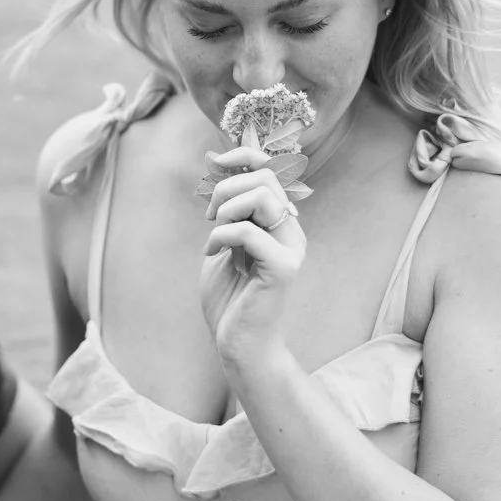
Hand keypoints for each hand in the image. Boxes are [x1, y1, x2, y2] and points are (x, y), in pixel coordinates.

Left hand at [200, 147, 306, 366]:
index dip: (243, 157)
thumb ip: (223, 205)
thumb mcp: (220, 240)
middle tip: (209, 216)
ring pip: (263, 197)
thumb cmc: (229, 297)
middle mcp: (292, 231)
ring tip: (213, 234)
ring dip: (227, 208)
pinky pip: (250, 231)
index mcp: (280, 223)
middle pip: (266, 178)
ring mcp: (291, 249)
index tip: (215, 165)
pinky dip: (222, 235)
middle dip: (227, 187)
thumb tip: (213, 157)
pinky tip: (213, 253)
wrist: (238, 344)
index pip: (271, 170)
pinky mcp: (283, 268)